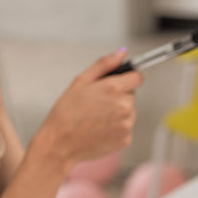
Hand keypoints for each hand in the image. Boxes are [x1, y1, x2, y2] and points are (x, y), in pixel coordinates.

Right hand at [35, 49, 142, 169]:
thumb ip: (104, 65)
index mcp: (114, 88)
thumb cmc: (66, 114)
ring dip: (118, 113)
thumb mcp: (80, 81)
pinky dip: (116, 129)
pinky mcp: (125, 140)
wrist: (60, 144)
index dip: (127, 79)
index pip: (138, 77)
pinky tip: (100, 130)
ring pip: (129, 112)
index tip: (119, 83)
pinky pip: (126, 129)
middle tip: (97, 105)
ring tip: (97, 119)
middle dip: (119, 97)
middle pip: (131, 95)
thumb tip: (121, 53)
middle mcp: (124, 106)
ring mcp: (126, 125)